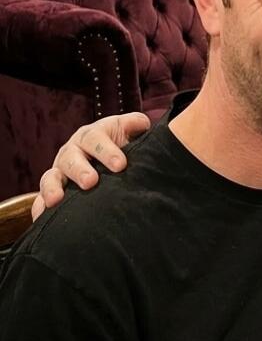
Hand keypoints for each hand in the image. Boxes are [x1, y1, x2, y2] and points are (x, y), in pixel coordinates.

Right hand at [31, 112, 150, 218]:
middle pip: (71, 158)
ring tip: (56, 200)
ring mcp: (60, 171)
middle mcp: (72, 151)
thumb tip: (142, 124)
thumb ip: (135, 125)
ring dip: (53, 188)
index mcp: (91, 136)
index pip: (95, 139)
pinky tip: (41, 216)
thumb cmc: (119, 146)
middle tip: (90, 182)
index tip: (121, 165)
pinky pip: (41, 198)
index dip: (106, 151)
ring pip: (51, 177)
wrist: (105, 161)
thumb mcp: (126, 131)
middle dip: (80, 170)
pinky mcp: (52, 189)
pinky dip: (40, 206)